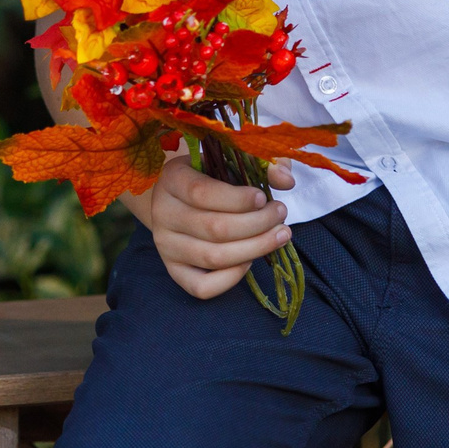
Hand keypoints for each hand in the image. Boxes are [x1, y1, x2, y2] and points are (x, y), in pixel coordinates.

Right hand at [126, 157, 294, 300]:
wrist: (178, 200)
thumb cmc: (209, 176)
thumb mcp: (228, 160)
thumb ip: (259, 163)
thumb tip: (286, 180)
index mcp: (171, 179)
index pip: (201, 193)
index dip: (238, 199)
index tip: (263, 197)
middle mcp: (162, 214)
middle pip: (214, 228)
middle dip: (257, 224)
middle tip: (280, 215)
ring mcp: (165, 246)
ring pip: (213, 258)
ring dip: (254, 249)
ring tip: (280, 236)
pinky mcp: (174, 271)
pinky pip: (202, 287)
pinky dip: (231, 279)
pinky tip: (250, 261)